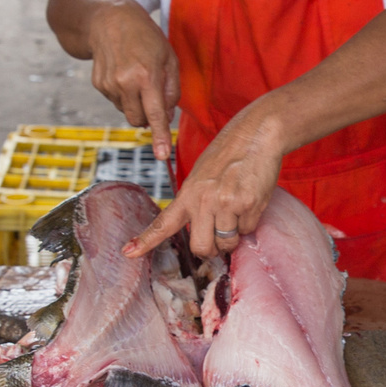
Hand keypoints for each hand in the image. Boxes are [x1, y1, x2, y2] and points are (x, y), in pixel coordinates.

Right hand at [84, 0, 179, 167]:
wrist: (107, 19)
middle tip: (154, 97)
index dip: (159, 136)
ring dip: (136, 104)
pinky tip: (124, 74)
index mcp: (146, 75)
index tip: (161, 155)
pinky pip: (116, 102)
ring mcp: (108, 85)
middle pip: (139, 120)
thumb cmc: (145, 37)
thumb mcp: (168, 57)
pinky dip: (124, 95)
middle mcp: (125, 82)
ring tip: (137, 76)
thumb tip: (165, 118)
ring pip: (127, 112)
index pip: (155, 113)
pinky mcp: (98, 84)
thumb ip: (171, 90)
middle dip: (148, 117)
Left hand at [125, 103, 284, 260]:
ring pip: (227, 243)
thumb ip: (197, 200)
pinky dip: (249, 222)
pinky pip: (248, 229)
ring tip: (237, 212)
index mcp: (189, 193)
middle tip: (218, 241)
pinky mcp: (249, 205)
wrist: (256, 133)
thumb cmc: (230, 152)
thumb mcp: (202, 174)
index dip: (145, 241)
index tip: (129, 252)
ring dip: (233, 237)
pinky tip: (250, 200)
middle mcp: (204, 201)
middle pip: (201, 247)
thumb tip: (202, 227)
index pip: (164, 223)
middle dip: (211, 250)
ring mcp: (227, 204)